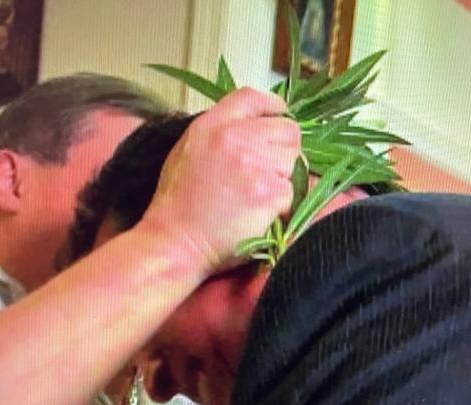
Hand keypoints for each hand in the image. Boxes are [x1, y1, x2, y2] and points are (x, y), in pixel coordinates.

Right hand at [143, 88, 299, 274]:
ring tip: (257, 197)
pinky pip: (293, 193)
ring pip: (295, 161)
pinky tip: (259, 215)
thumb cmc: (177, 205)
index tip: (280, 117)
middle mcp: (235, 137)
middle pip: (287, 130)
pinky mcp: (270, 192)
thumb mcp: (187, 151)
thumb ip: (218, 134)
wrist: (175, 242)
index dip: (273, 107)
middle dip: (284, 151)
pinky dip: (282, 206)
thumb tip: (250, 130)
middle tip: (267, 174)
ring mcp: (255, 164)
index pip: (253, 97)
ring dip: (284, 179)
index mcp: (211, 125)